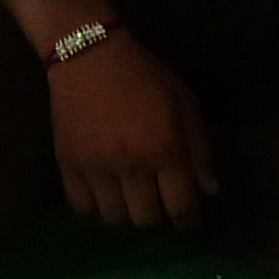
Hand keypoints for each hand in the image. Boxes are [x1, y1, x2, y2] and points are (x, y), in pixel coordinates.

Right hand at [48, 31, 217, 228]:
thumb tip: (209, 191)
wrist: (90, 56)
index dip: (188, 221)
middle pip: (146, 220)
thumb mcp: (185, 103)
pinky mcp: (68, 164)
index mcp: (166, 150)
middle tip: (156, 201)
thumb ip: (199, 148)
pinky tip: (102, 193)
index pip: (182, 207)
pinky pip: (81, 206)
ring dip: (125, 213)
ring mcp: (96, 167)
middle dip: (157, 215)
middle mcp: (132, 165)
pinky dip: (95, 207)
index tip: (187, 219)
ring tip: (128, 198)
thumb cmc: (145, 77)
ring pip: (113, 218)